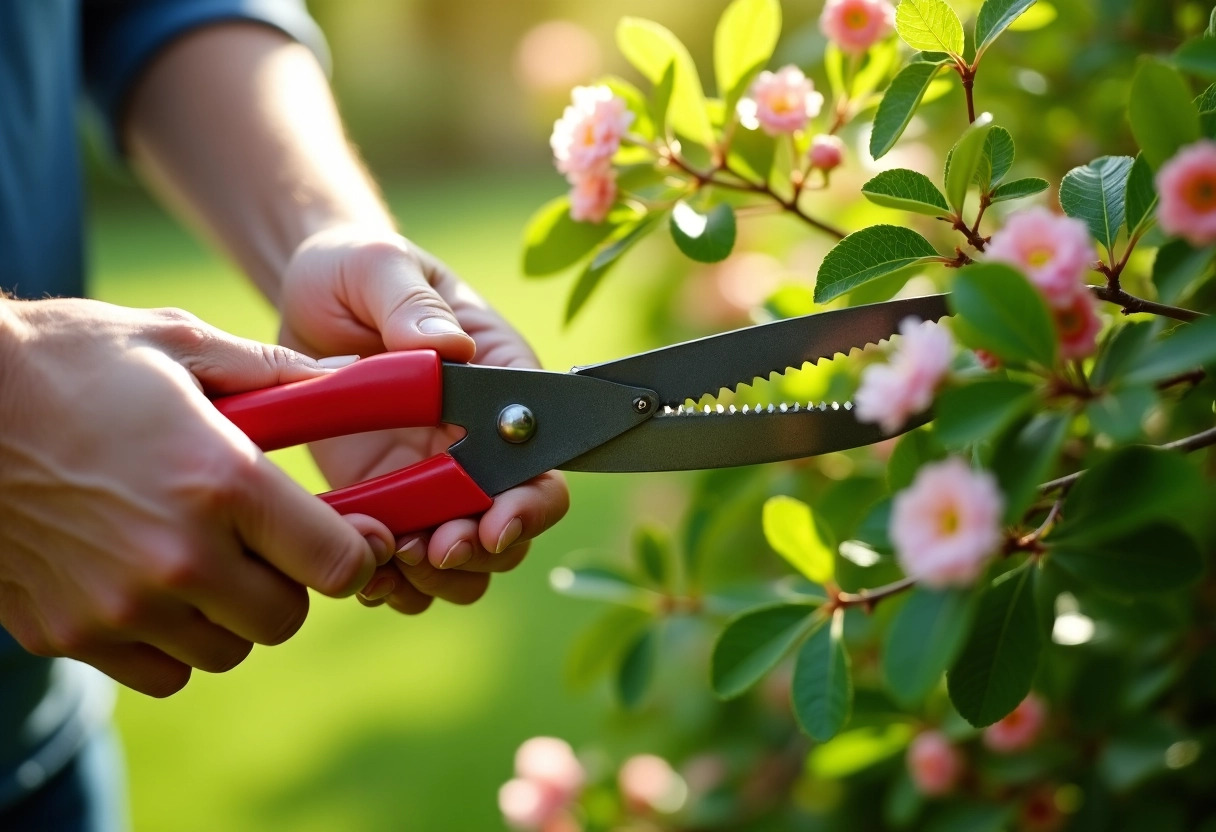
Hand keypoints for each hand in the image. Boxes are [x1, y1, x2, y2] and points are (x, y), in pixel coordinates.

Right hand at [0, 299, 389, 695]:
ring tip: (201, 556)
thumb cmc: (66, 362)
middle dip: (290, 582)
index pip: (337, 563)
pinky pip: (162, 671)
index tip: (344, 533)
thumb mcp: (177, 343)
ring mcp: (119, 605)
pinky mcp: (69, 634)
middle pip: (287, 618)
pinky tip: (152, 583)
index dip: (352, 550)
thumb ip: (274, 373)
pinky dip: (172, 640)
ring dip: (230, 613)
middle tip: (261, 540)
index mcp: (221, 481)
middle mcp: (178, 556)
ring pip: (227, 650)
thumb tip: (352, 380)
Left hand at [277, 226, 569, 613]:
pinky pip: (404, 566)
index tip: (493, 524)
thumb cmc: (361, 270)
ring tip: (388, 563)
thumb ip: (412, 303)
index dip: (529, 505)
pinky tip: (361, 567)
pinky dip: (390, 582)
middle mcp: (479, 446)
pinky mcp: (386, 503)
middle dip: (477, 553)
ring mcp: (432, 481)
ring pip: (463, 562)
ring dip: (435, 578)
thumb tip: (447, 347)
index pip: (542, 462)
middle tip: (429, 552)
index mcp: (501, 386)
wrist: (310, 299)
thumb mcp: (381, 266)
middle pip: (510, 527)